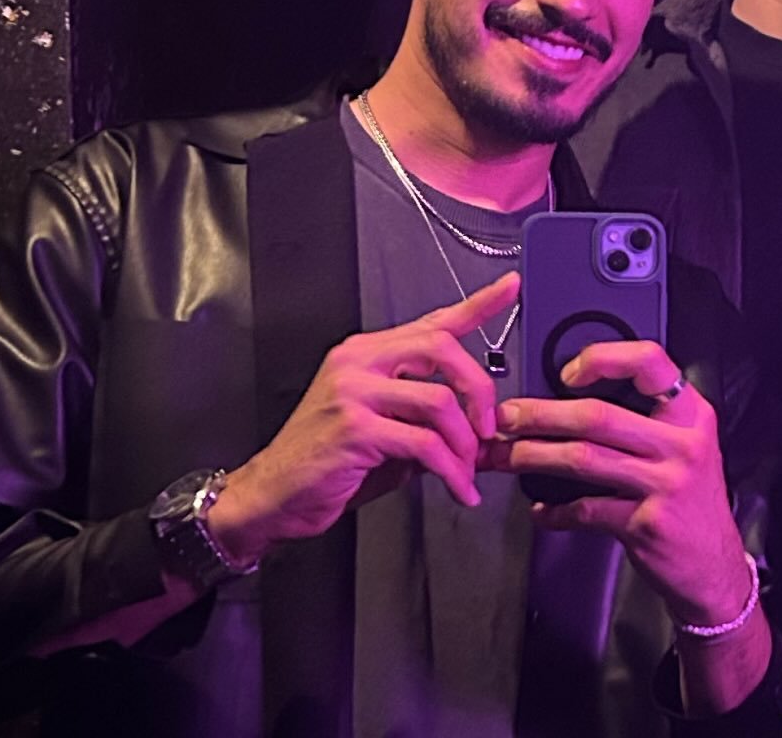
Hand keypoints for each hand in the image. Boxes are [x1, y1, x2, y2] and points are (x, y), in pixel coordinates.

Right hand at [207, 271, 519, 563]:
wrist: (273, 494)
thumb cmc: (325, 462)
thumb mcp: (380, 427)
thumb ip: (423, 416)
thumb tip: (477, 428)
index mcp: (367, 353)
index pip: (432, 321)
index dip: (477, 305)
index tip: (509, 288)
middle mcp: (359, 362)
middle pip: (442, 349)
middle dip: (479, 390)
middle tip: (488, 429)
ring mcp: (354, 391)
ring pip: (438, 401)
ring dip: (465, 444)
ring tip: (466, 469)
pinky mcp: (355, 427)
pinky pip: (424, 444)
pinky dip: (451, 471)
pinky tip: (458, 487)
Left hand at [490, 339, 748, 626]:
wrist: (716, 571)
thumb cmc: (689, 501)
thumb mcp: (683, 446)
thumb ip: (641, 419)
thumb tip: (564, 399)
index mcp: (689, 413)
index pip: (649, 362)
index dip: (603, 358)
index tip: (566, 372)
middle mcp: (681, 444)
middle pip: (597, 416)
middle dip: (540, 415)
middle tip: (505, 418)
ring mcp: (667, 484)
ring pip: (584, 459)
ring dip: (534, 456)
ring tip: (505, 456)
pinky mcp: (648, 524)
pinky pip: (587, 510)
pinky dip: (556, 511)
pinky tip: (540, 511)